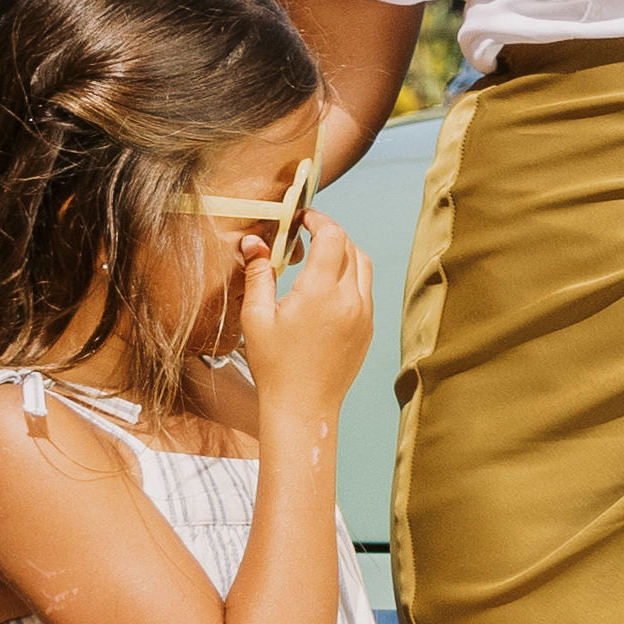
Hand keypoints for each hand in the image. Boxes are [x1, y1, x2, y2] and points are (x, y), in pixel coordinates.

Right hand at [237, 226, 375, 422]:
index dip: (319, 219)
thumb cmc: (274, 365)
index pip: (332, 236)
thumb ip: (259, 274)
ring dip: (344, 253)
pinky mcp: (369, 328)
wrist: (304, 407)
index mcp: (322, 292)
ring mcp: (365, 314)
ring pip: (363, 266)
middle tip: (307, 232)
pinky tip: (327, 287)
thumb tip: (254, 242)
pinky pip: (366, 290)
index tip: (303, 216)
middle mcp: (351, 299)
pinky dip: (351, 277)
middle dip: (330, 233)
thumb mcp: (256, 317)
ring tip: (318, 256)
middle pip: (350, 247)